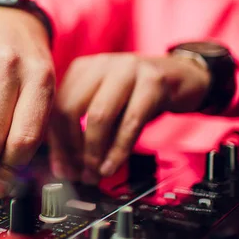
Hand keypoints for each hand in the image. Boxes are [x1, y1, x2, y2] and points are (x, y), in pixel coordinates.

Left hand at [49, 53, 210, 183]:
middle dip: (71, 149)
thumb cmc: (138, 95)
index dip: (56, 143)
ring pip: (98, 116)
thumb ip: (83, 131)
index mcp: (81, 68)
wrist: (182, 76)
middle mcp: (100, 64)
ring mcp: (126, 69)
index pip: (56, 107)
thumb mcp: (106, 106)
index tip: (61, 169)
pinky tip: (112, 166)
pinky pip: (130, 122)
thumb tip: (63, 167)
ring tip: (95, 174)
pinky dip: (118, 150)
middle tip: (78, 174)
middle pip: (70, 109)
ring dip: (93, 153)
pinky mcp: (153, 82)